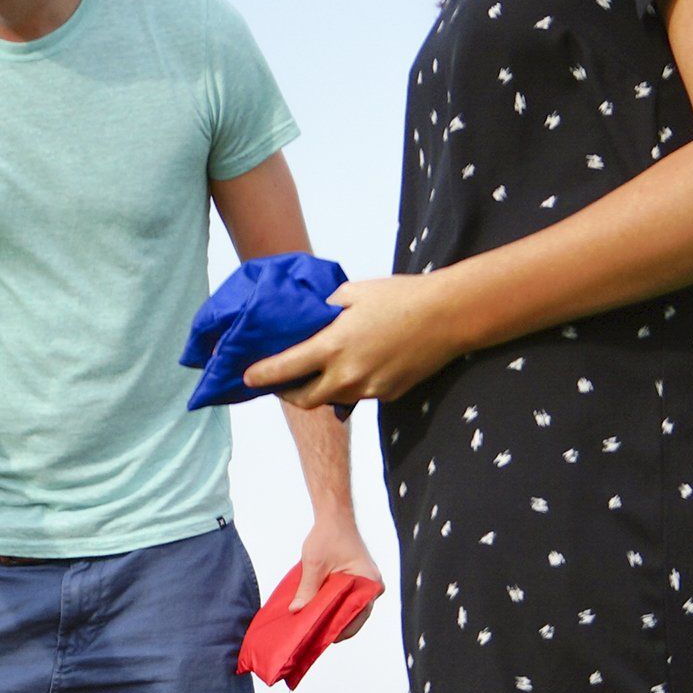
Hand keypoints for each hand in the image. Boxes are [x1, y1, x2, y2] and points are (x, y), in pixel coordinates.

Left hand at [245, 273, 460, 410]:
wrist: (446, 317)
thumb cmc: (400, 297)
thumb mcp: (355, 292)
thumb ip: (327, 309)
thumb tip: (309, 316)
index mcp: (333, 346)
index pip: (285, 368)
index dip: (262, 375)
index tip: (246, 379)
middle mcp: (346, 375)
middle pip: (304, 399)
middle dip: (287, 394)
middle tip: (279, 384)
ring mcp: (368, 389)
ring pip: (332, 399)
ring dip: (320, 390)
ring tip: (317, 374)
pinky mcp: (386, 395)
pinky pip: (360, 396)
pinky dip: (350, 386)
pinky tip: (357, 367)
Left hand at [293, 516, 382, 639]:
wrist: (335, 516)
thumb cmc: (328, 536)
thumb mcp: (314, 565)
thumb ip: (307, 590)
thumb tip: (296, 611)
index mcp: (369, 582)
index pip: (356, 616)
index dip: (338, 629)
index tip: (320, 639)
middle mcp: (373, 586)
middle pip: (354, 615)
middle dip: (334, 625)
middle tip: (315, 637)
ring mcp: (367, 584)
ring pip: (350, 608)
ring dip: (334, 616)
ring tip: (315, 626)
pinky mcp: (359, 581)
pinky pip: (348, 599)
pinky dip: (335, 606)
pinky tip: (319, 613)